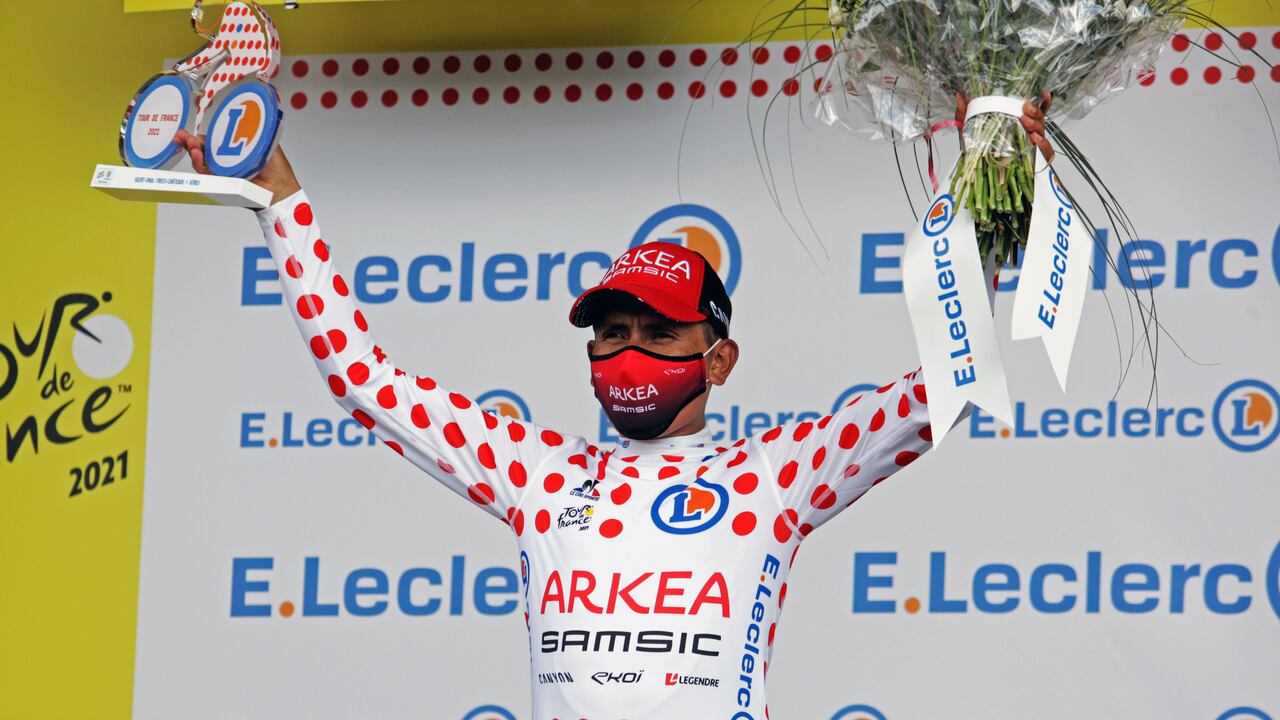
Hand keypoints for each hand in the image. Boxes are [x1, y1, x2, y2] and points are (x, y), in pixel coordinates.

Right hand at [172, 129, 301, 205]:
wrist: (281, 189)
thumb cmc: (277, 169)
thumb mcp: (263, 142)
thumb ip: (252, 130)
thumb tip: (244, 115)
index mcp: (233, 150)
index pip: (210, 141)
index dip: (197, 137)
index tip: (186, 132)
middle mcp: (226, 162)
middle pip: (201, 151)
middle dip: (188, 143)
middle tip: (182, 137)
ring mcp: (223, 174)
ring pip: (201, 163)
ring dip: (194, 153)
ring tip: (192, 145)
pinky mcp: (223, 185)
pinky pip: (208, 176)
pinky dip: (201, 166)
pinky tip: (199, 157)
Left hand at [954, 90, 1055, 161]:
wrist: (978, 176)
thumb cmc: (978, 151)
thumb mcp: (969, 131)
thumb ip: (964, 113)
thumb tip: (959, 94)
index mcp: (1019, 124)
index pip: (1035, 110)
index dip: (1043, 101)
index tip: (1044, 92)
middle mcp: (1029, 133)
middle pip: (1040, 119)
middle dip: (1035, 111)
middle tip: (1024, 108)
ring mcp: (1034, 147)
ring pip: (1042, 132)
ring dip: (1036, 124)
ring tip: (1024, 121)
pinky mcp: (1036, 161)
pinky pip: (1046, 153)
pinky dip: (1043, 145)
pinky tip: (1034, 139)